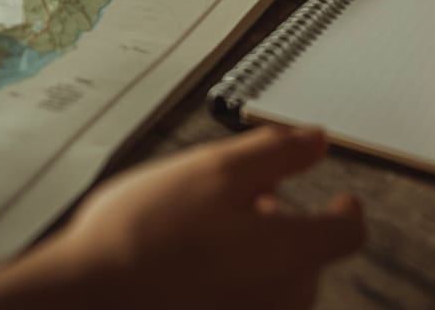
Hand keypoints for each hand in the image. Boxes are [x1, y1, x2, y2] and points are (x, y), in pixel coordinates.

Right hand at [0, 127, 363, 309]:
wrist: (87, 298)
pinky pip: (239, 301)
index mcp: (293, 253)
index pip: (348, 232)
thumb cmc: (146, 236)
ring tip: (199, 232)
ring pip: (270, 282)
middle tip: (237, 202)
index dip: (346, 208)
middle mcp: (282, 298)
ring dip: (251, 255)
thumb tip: (317, 140)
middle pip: (305, 257)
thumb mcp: (215, 169)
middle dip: (281, 226)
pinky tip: (185, 266)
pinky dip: (226, 282)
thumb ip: (277, 153)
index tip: (340, 195)